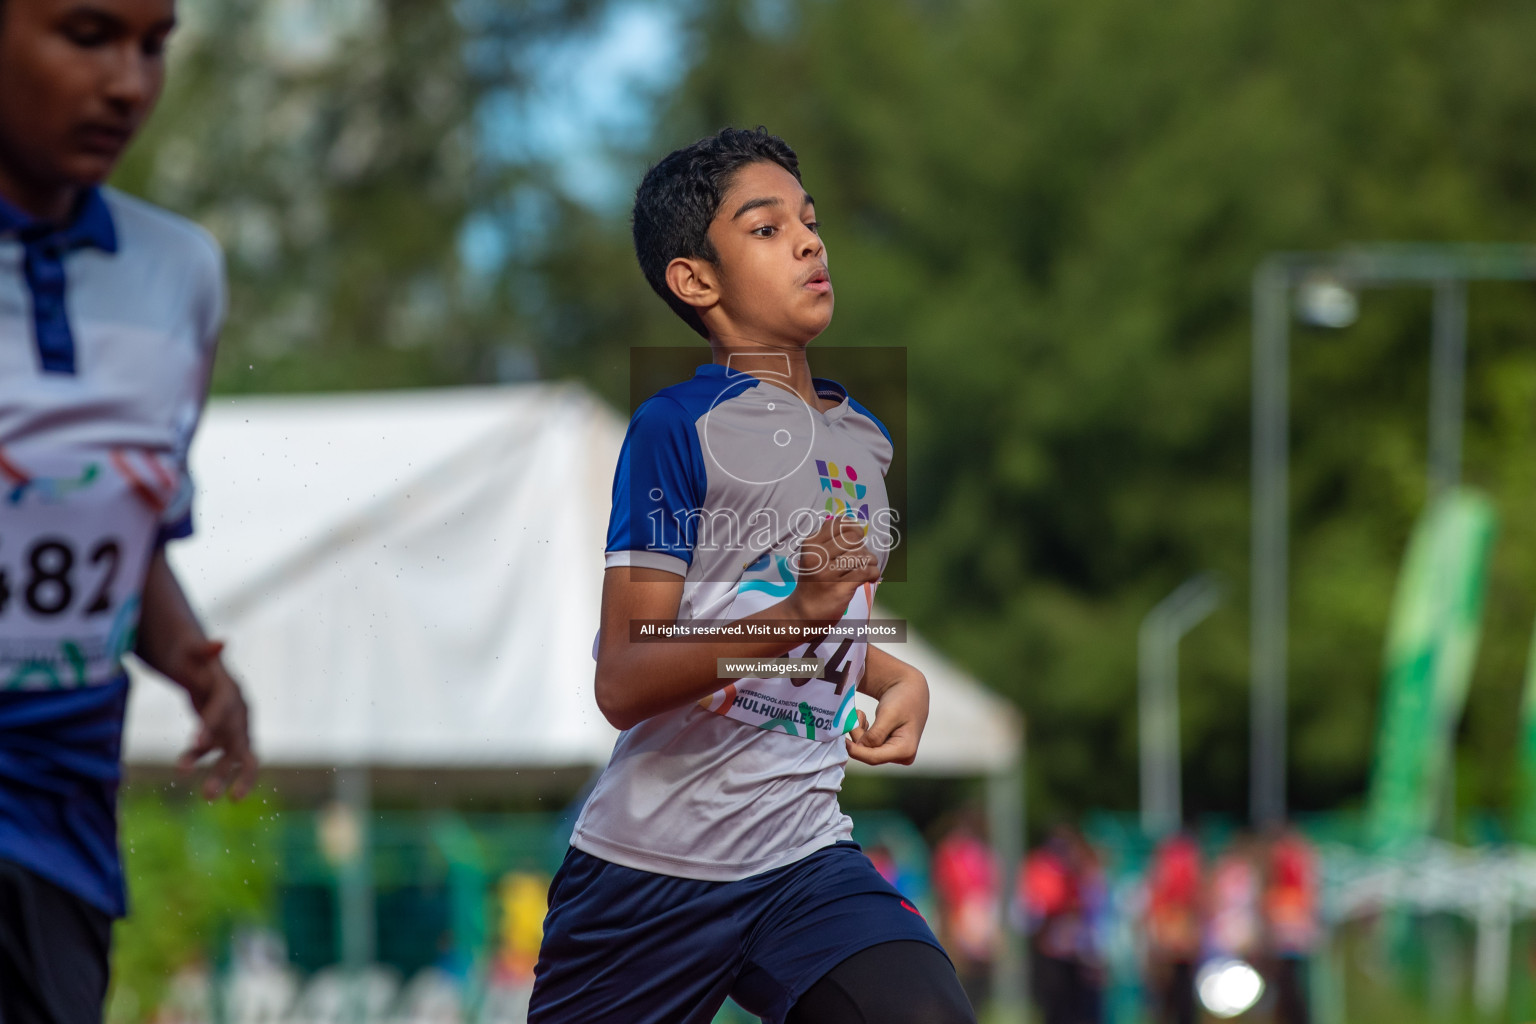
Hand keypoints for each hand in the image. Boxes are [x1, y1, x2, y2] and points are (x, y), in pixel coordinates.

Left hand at [172, 640, 258, 800]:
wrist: (197, 663)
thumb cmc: (190, 655)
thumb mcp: (189, 649)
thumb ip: (202, 649)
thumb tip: (220, 642)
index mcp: (230, 690)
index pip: (224, 708)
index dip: (212, 725)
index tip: (197, 743)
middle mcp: (238, 710)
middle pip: (239, 742)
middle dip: (226, 768)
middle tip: (209, 794)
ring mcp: (233, 725)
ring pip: (234, 755)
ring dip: (222, 775)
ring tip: (207, 798)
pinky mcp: (223, 734)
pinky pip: (216, 751)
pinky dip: (200, 758)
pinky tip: (181, 767)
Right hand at [784, 516, 879, 625]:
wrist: (803, 612)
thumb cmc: (813, 581)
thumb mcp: (814, 555)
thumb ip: (830, 540)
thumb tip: (855, 525)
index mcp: (811, 544)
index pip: (840, 523)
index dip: (853, 529)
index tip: (856, 541)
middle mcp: (817, 556)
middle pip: (853, 538)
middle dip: (862, 546)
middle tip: (860, 559)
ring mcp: (827, 572)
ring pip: (861, 555)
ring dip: (870, 561)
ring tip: (866, 569)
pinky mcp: (839, 588)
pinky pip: (866, 572)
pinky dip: (873, 573)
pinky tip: (870, 577)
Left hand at [846, 666, 927, 765]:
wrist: (911, 689)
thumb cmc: (903, 698)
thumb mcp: (888, 714)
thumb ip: (875, 734)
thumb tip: (859, 748)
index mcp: (906, 750)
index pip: (874, 757)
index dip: (855, 751)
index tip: (841, 741)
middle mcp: (902, 756)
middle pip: (870, 753)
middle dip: (858, 736)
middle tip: (856, 714)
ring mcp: (896, 753)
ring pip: (867, 748)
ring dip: (860, 732)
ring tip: (861, 714)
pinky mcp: (890, 748)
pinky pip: (869, 744)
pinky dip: (863, 732)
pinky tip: (865, 719)